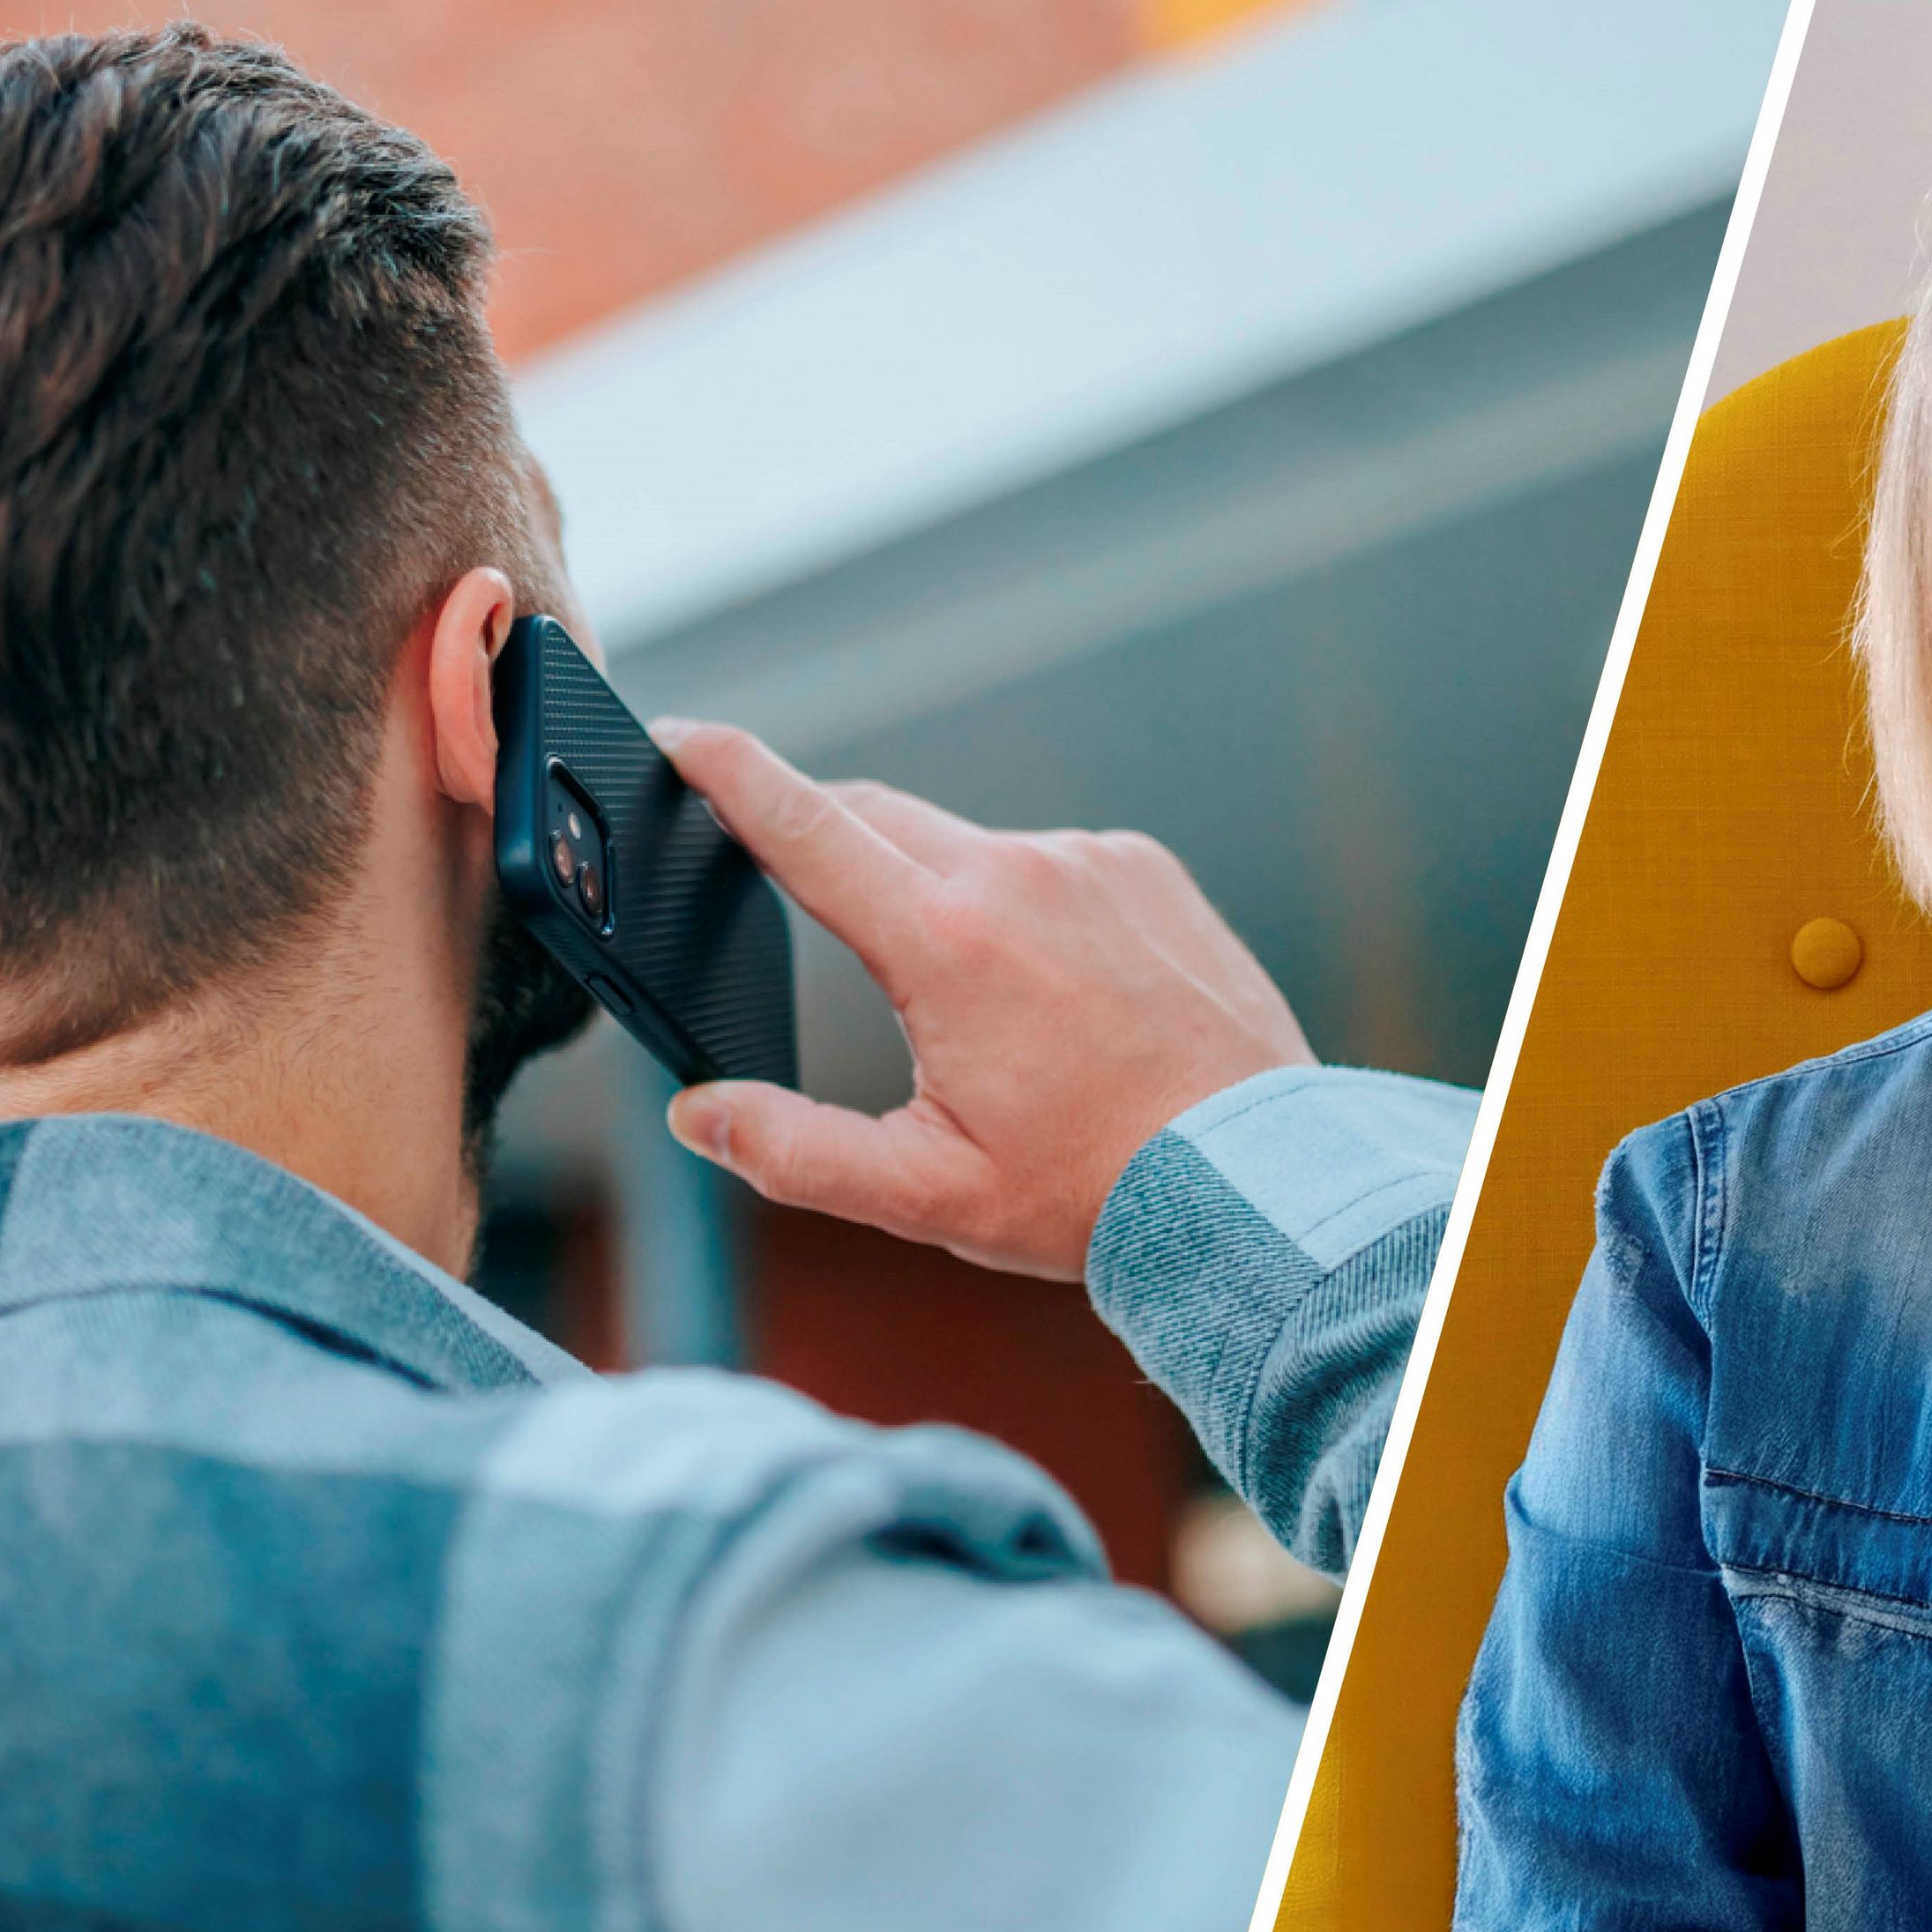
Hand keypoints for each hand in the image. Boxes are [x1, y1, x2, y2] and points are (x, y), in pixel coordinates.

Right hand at [646, 719, 1315, 1280]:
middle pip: (875, 817)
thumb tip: (700, 1114)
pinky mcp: (1148, 866)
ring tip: (980, 1013)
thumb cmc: (1096, 1191)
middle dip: (821, 841)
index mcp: (947, 943)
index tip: (676, 737)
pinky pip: (1053, 864)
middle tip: (791, 894)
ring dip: (940, 896)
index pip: (805, 825)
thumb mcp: (926, 1194)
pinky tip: (1058, 997)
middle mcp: (1020, 873)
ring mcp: (1093, 860)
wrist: (1255, 1179)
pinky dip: (1026, 908)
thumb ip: (794, 1151)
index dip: (726, 771)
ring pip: (969, 848)